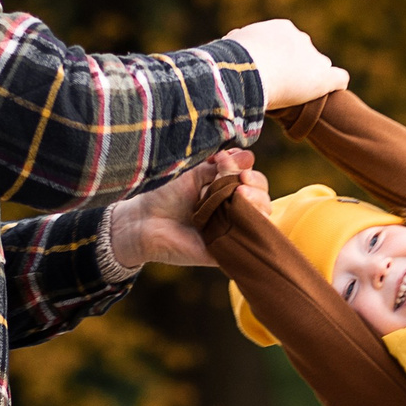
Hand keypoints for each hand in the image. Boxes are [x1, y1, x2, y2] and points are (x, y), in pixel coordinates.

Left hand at [107, 150, 257, 269]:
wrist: (143, 220)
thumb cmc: (163, 193)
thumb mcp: (193, 171)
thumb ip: (220, 164)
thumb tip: (247, 156)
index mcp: (224, 188)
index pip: (251, 176)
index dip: (248, 167)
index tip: (232, 160)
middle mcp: (230, 208)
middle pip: (262, 195)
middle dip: (257, 182)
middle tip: (241, 179)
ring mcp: (231, 228)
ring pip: (263, 215)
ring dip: (259, 199)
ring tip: (241, 191)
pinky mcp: (228, 249)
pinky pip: (252, 240)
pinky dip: (255, 224)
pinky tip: (244, 212)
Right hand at [227, 18, 349, 110]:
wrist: (249, 69)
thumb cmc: (233, 60)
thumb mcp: (230, 46)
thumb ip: (236, 47)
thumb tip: (230, 46)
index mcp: (281, 29)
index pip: (285, 43)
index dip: (278, 59)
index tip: (268, 72)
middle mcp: (301, 39)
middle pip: (304, 53)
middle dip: (296, 67)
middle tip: (282, 86)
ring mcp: (315, 58)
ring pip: (320, 66)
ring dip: (313, 79)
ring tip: (304, 95)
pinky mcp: (325, 78)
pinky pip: (339, 79)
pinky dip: (335, 85)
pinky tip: (333, 94)